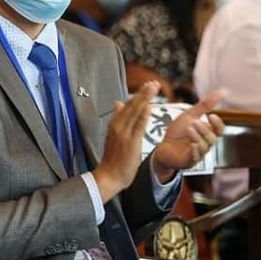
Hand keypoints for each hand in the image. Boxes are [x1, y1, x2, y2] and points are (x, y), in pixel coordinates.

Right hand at [94, 82, 158, 201]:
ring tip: (153, 88)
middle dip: (143, 93)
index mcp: (114, 124)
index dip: (137, 95)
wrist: (108, 176)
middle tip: (152, 83)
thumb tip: (118, 103)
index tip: (146, 86)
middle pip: (131, 105)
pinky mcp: (130, 142)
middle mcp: (118, 126)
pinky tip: (149, 106)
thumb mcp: (113, 136)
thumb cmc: (112, 160)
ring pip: (135, 112)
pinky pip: (138, 126)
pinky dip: (143, 115)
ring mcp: (123, 133)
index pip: (127, 105)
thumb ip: (118, 119)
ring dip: (145, 99)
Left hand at [151, 90, 225, 182]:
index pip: (219, 130)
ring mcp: (198, 154)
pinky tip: (191, 145)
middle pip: (212, 138)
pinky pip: (196, 157)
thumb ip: (205, 105)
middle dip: (204, 129)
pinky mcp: (189, 161)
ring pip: (204, 147)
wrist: (162, 148)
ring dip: (198, 137)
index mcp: (207, 133)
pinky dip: (195, 151)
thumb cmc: (178, 133)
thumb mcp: (190, 115)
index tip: (211, 115)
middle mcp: (205, 144)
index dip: (218, 124)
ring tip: (189, 128)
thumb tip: (222, 91)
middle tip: (194, 122)